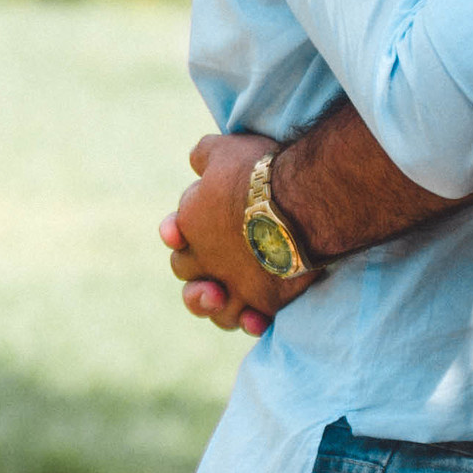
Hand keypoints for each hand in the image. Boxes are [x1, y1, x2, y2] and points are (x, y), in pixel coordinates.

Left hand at [160, 132, 314, 332]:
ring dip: (220, 307)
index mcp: (191, 224)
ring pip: (216, 309)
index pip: (174, 237)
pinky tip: (256, 319)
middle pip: (190, 278)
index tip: (184, 231)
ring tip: (234, 299)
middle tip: (216, 265)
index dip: (177, 236)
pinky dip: (251, 322)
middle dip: (198, 274)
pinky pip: (252, 322)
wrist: (298, 200)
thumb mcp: (223, 150)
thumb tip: (196, 162)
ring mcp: (235, 284)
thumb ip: (204, 157)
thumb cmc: (258, 171)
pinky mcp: (265, 301)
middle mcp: (206, 260)